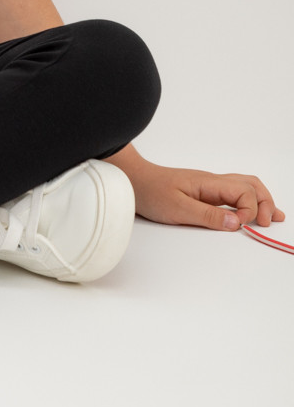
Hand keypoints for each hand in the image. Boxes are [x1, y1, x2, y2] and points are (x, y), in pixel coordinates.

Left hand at [130, 160, 285, 230]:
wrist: (133, 180)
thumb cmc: (152, 192)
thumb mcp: (178, 209)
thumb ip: (208, 216)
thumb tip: (237, 223)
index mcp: (209, 183)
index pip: (243, 192)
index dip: (250, 209)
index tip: (243, 226)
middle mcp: (213, 181)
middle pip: (251, 185)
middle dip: (265, 203)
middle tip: (268, 223)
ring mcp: (210, 185)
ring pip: (245, 186)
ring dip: (261, 200)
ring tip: (273, 218)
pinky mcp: (205, 192)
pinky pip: (233, 193)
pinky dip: (248, 201)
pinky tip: (253, 213)